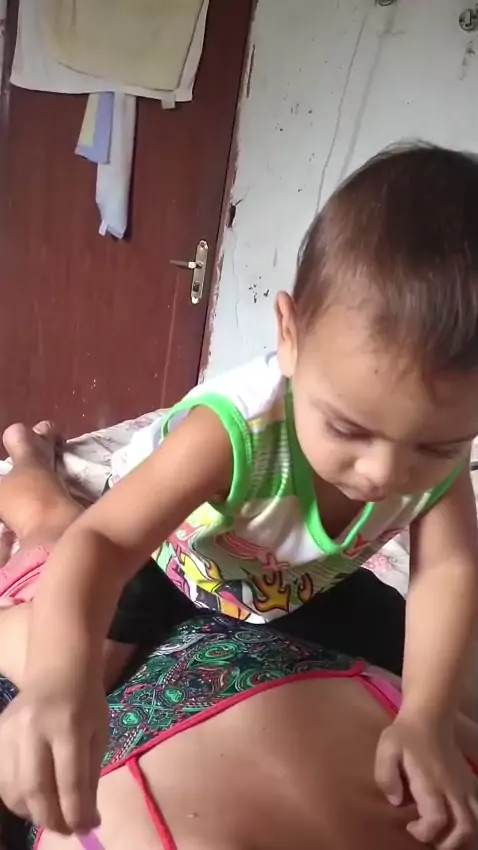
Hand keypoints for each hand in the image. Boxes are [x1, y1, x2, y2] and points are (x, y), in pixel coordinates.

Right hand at [0, 673, 108, 834]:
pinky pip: (3, 780)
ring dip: (34, 813)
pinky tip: (34, 800)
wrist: (57, 671)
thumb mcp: (99, 734)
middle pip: (36, 790)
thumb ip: (90, 776)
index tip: (87, 828)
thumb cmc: (86, 703)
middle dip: (52, 819)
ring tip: (53, 816)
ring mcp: (11, 732)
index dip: (77, 813)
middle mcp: (34, 729)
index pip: (70, 781)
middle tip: (68, 830)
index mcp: (68, 725)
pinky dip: (18, 799)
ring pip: (14, 790)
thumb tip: (87, 820)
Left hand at [375, 715, 476, 848]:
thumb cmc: (406, 734)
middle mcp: (452, 787)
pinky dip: (471, 822)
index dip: (424, 833)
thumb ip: (385, 776)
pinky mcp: (470, 782)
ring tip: (446, 837)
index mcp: (431, 782)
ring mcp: (464, 785)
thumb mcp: (387, 749)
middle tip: (431, 841)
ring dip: (463, 836)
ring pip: (476, 820)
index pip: (436, 820)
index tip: (410, 827)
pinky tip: (456, 823)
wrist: (430, 715)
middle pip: (464, 827)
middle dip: (448, 844)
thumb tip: (395, 801)